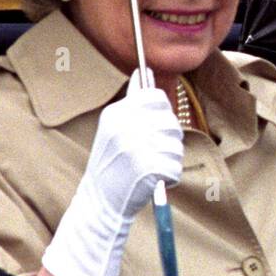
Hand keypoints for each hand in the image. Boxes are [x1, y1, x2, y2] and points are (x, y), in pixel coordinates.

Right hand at [41, 72, 182, 275]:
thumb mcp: (113, 128)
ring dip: (169, 159)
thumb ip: (132, 102)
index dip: (162, 112)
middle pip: (170, 122)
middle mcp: (125, 128)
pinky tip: (152, 180)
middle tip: (150, 153)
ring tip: (149, 167)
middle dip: (168, 139)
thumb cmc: (111, 164)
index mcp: (115, 114)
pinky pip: (176, 167)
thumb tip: (144, 73)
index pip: (156, 97)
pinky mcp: (148, 169)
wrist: (99, 202)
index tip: (154, 126)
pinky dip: (169, 177)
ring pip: (176, 145)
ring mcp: (136, 148)